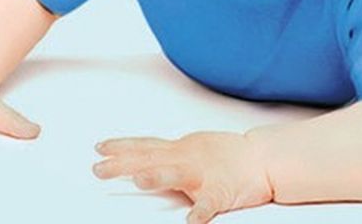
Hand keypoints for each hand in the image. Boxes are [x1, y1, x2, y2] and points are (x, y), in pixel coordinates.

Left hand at [92, 130, 273, 223]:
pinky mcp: (222, 191)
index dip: (122, 146)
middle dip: (124, 164)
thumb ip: (167, 154)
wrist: (262, 158)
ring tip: (141, 180)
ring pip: (178, 175)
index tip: (99, 147)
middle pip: (151, 159)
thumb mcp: (192, 148)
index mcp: (180, 150)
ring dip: (159, 177)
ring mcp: (204, 174)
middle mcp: (188, 159)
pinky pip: (209, 204)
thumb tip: (139, 160)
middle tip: (98, 168)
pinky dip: (200, 213)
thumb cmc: (226, 157)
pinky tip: (192, 222)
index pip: (145, 146)